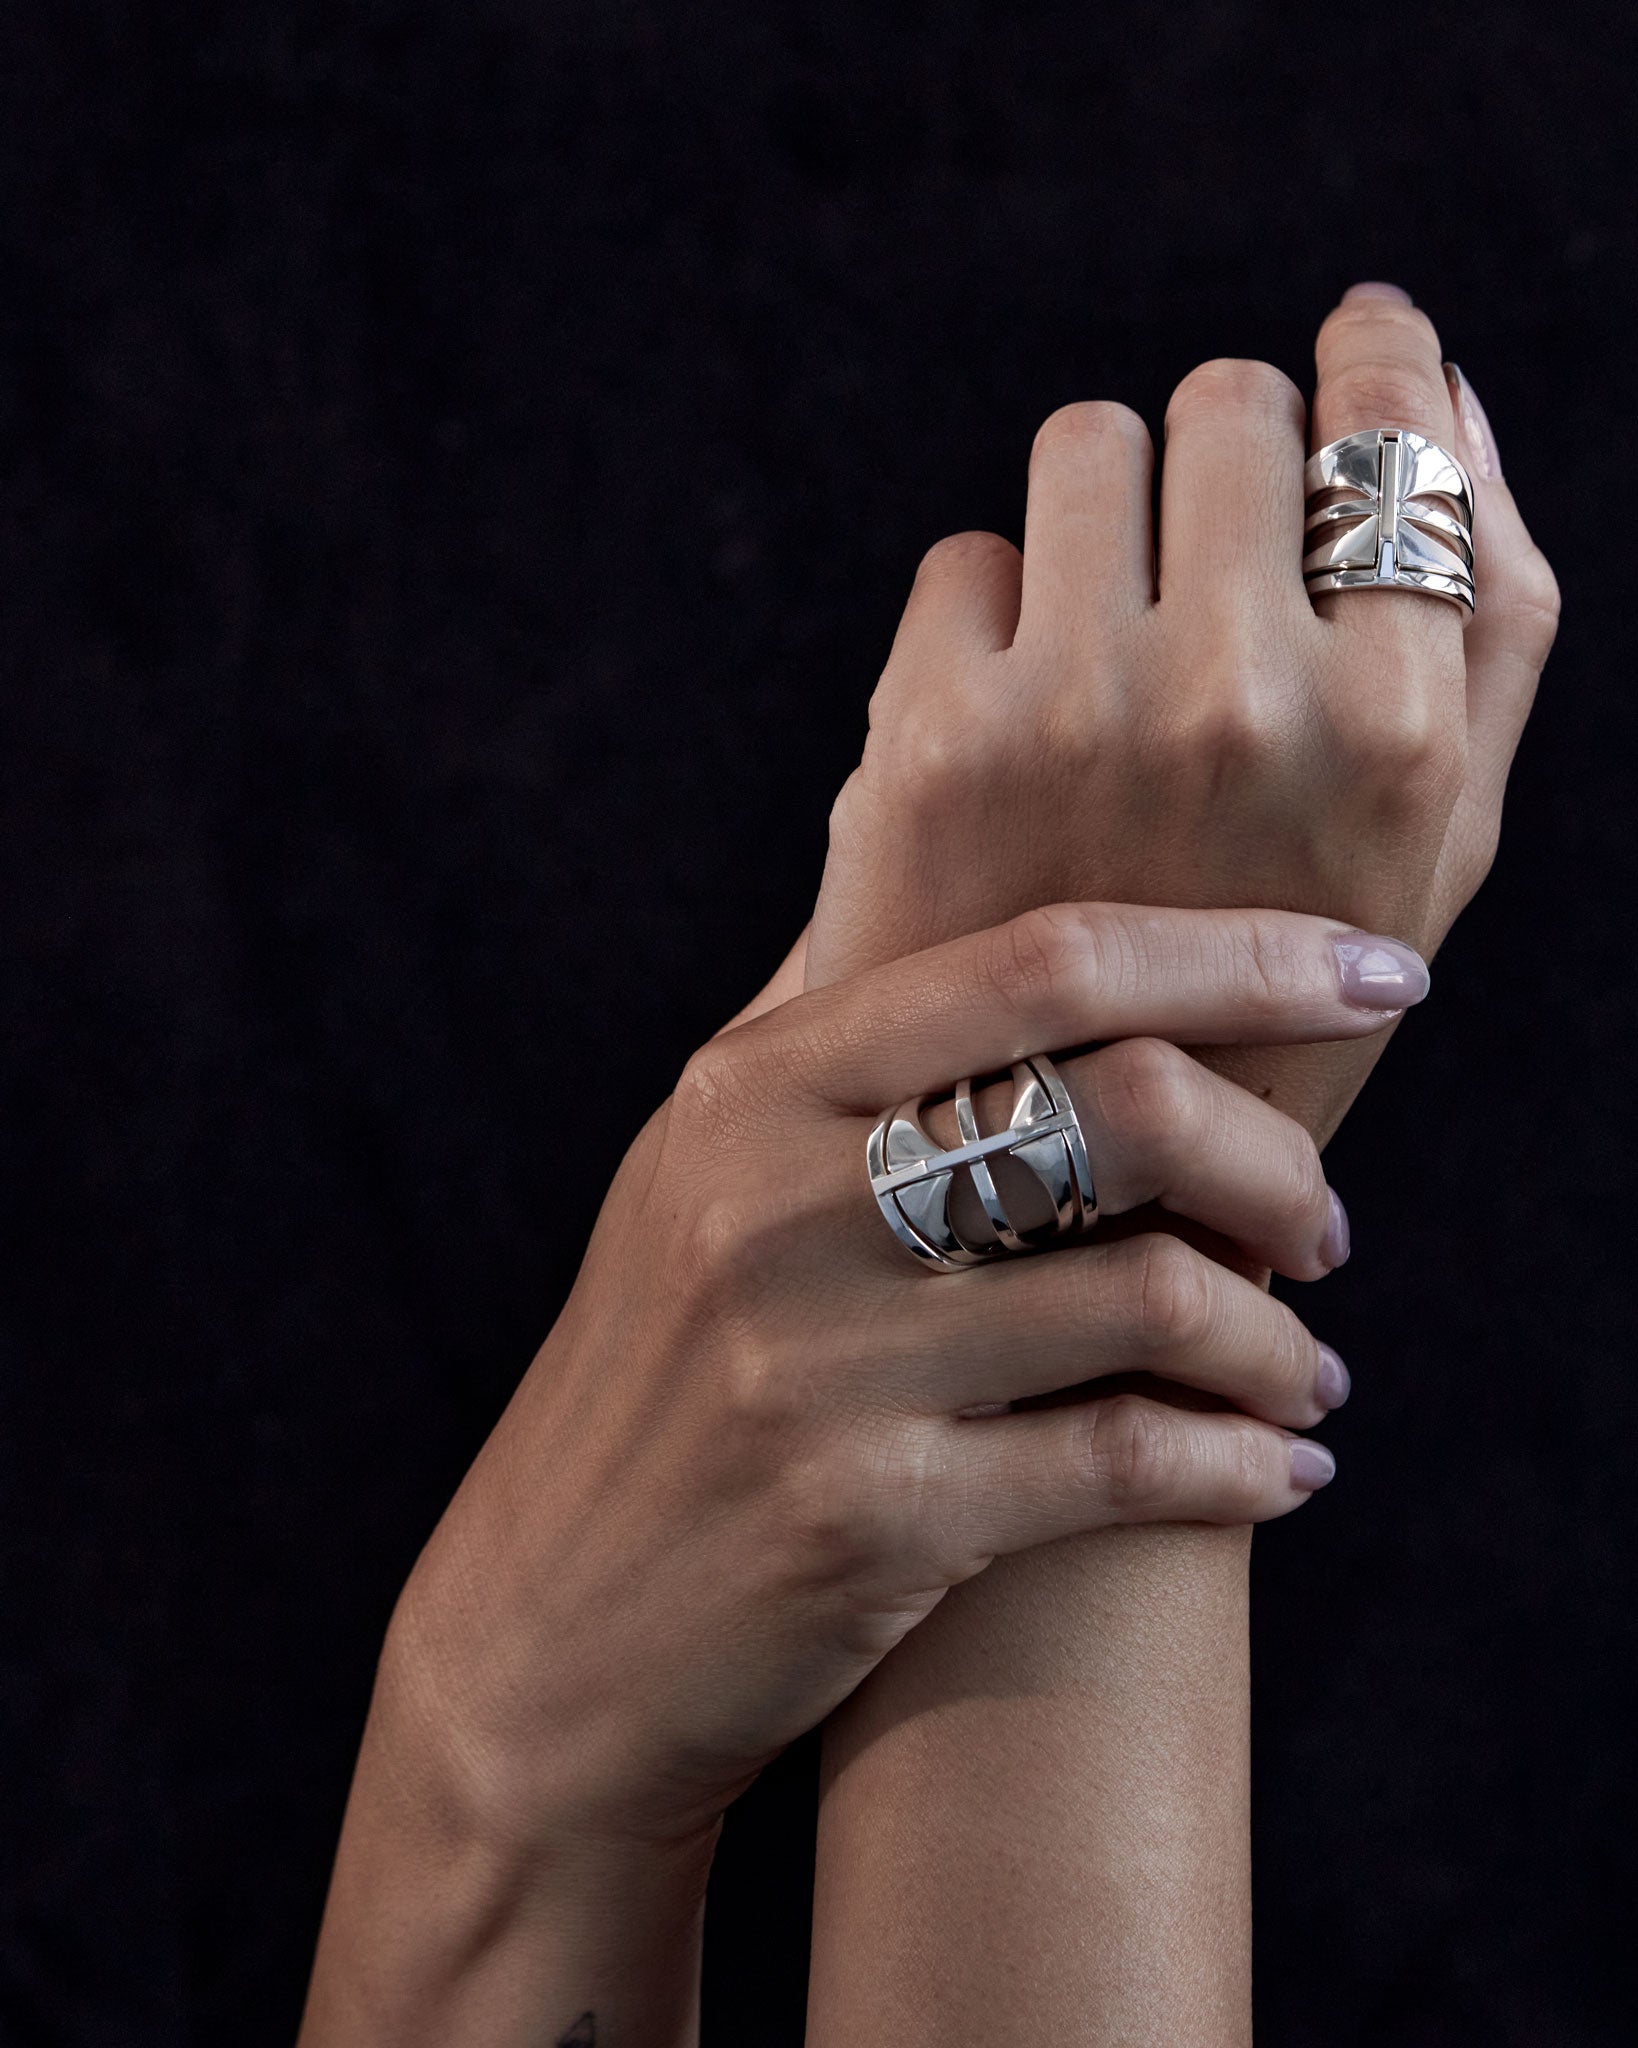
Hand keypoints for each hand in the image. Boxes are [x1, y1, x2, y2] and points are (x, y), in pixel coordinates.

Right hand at [381, 902, 1425, 1853]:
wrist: (551, 1630)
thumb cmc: (667, 1381)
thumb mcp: (702, 1174)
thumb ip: (836, 1038)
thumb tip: (973, 894)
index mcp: (757, 1083)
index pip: (1047, 961)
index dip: (1245, 952)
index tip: (1380, 975)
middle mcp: (775, 1199)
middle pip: (1128, 1105)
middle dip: (1282, 1159)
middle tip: (1320, 1227)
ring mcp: (818, 1362)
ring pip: (1155, 1296)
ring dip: (1277, 1337)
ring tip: (1302, 1368)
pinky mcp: (866, 1520)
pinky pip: (1126, 1468)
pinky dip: (1244, 1463)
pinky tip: (1278, 1467)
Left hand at [807, 288, 1557, 1136]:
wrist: (1061, 1152)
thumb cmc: (1273, 991)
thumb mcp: (1440, 838)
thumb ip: (1489, 614)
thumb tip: (1447, 387)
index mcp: (1391, 731)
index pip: (1387, 427)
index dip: (1373, 361)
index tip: (1355, 344)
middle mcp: (1235, 704)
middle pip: (1228, 405)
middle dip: (1233, 459)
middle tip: (1224, 557)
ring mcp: (1068, 712)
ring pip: (1087, 442)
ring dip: (1109, 511)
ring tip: (1119, 637)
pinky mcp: (930, 733)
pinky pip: (968, 554)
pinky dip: (997, 618)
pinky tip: (1022, 731)